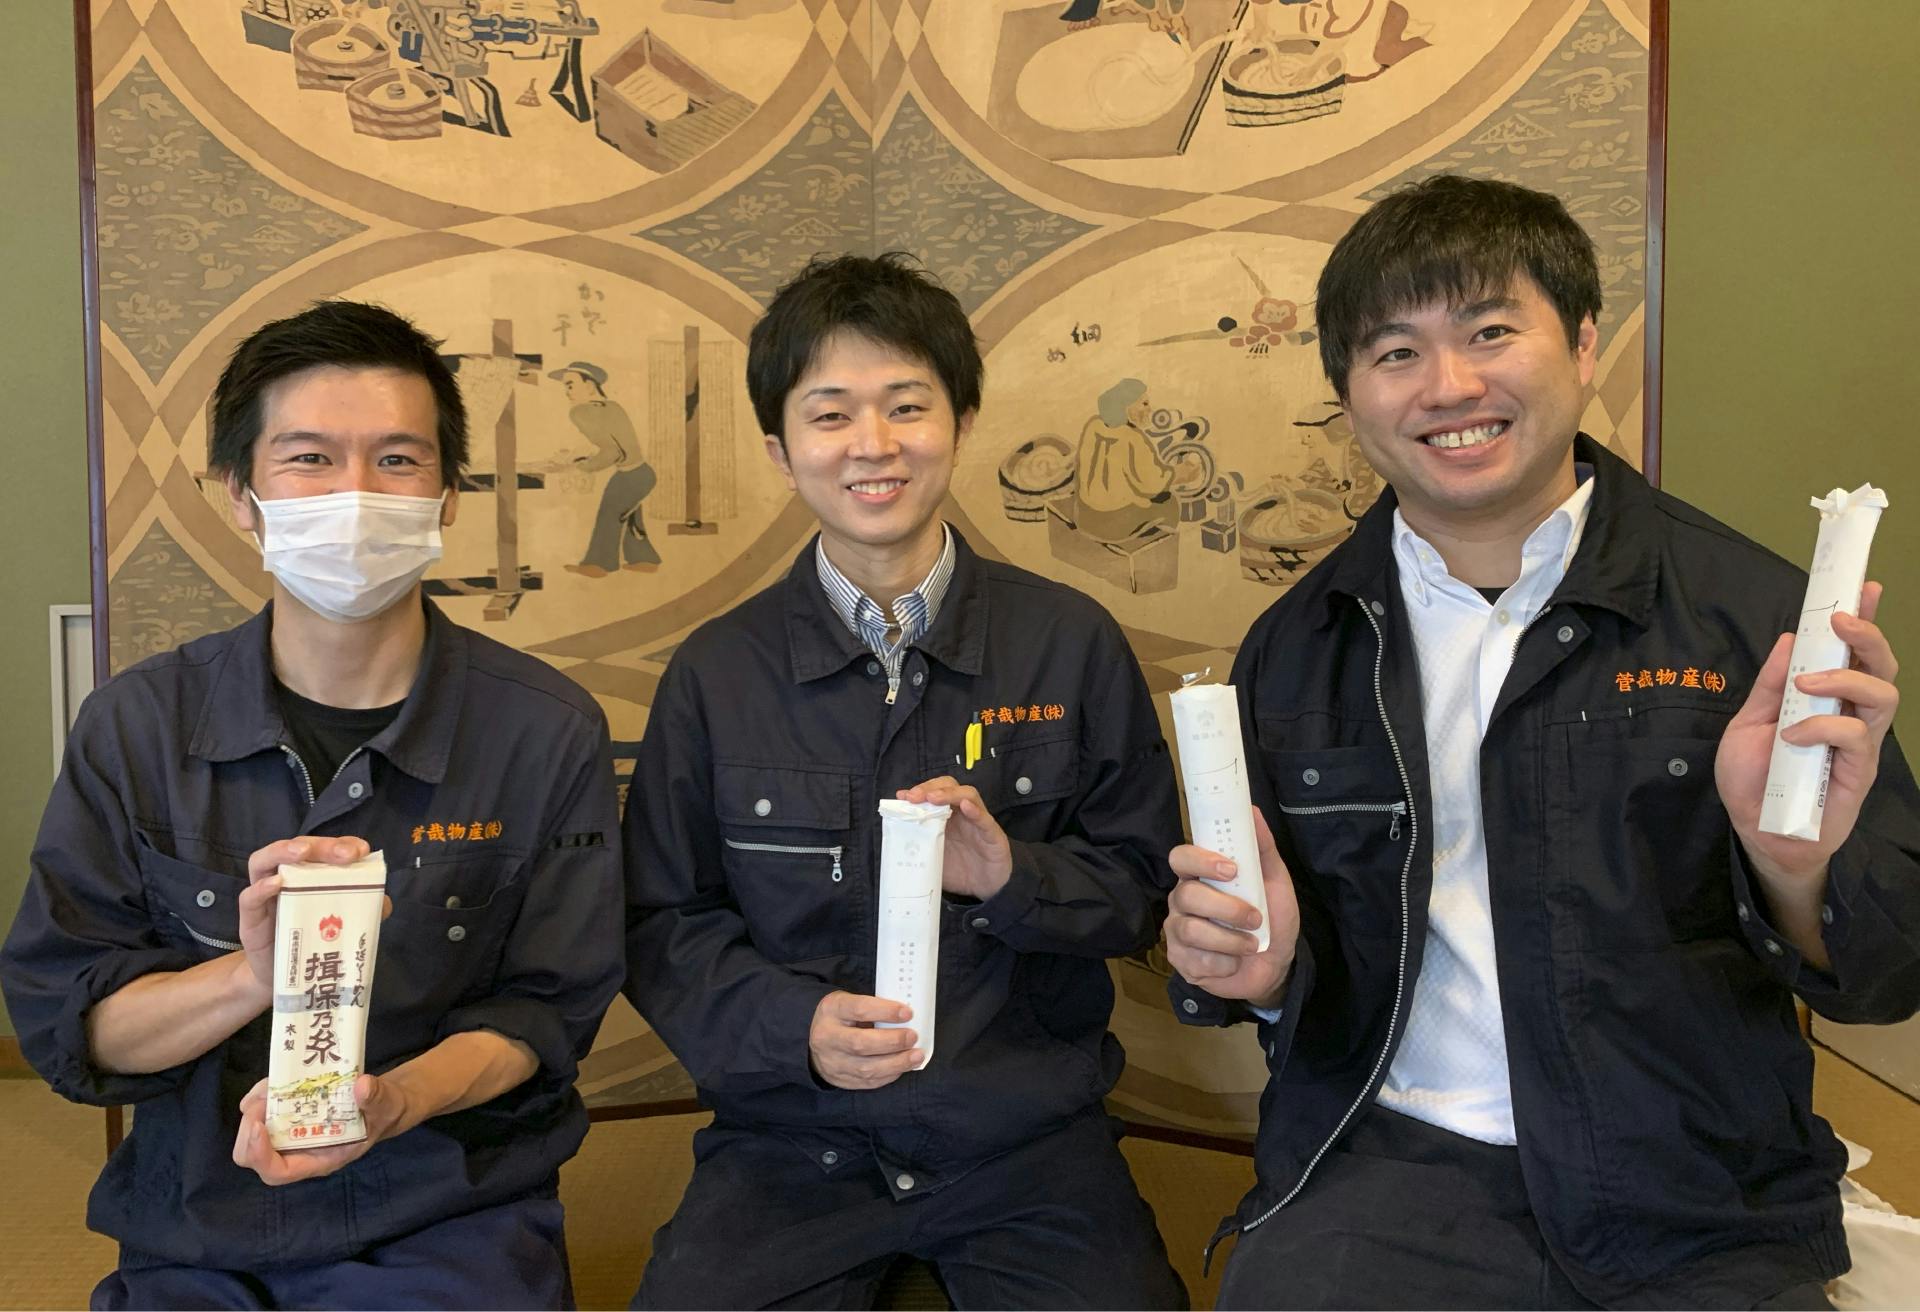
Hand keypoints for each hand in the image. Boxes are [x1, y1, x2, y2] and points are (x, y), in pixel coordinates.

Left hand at [232, 1071, 412, 1185]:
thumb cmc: (383, 1112)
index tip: (260, 1125)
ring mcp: (290, 1133)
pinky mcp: (288, 1115)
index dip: (260, 1154)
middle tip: (262, 1102)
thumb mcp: (386, 1105)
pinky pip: (261, 1112)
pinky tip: (274, 1080)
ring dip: (253, 1110)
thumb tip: (362, 1086)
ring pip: (251, 1134)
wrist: (382, 1102)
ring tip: (268, 1086)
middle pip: (253, 1157)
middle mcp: (298, 1151)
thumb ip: (376, 1098)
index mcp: (318, 1159)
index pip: (277, 1172)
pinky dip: (261, 1096)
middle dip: (249, 1131)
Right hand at [237, 837, 374, 1001]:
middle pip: (296, 849)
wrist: (288, 979)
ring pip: (263, 862)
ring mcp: (264, 896)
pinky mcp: (250, 919)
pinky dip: (261, 888)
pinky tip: (277, 883)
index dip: (342, 843)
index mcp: (309, 875)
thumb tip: (384, 901)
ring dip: (282, 851)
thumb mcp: (344, 925)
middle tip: (345, 853)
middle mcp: (285, 878)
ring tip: (301, 852)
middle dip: (321, 846)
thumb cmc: (316, 942)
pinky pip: (249, 898)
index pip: (323, 849)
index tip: (362, 851)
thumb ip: (365, 910)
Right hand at [808, 991, 921, 1089]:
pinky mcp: (841, 1080)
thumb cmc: (841, 1017)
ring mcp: (832, 1062)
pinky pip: (869, 1082)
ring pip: (866, 1069)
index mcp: (831, 1010)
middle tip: (913, 1037)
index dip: (886, 1011)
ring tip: (916, 1056)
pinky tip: (902, 1066)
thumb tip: (907, 1015)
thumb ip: (873, 1007)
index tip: (907, 1013)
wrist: (816, 1040)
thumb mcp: (849, 1002)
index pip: (859, 1009)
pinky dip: (889, 1074)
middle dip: (892, 1042)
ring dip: (896, 1063)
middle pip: (861, 1043)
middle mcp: (827, 1038)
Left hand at [896, 777, 1012, 899]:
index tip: (902, 796)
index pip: (933, 793)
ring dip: (950, 793)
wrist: (986, 888)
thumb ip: (918, 847)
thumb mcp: (932, 857)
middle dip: (930, 788)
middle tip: (914, 797)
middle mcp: (962, 814)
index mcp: (946, 816)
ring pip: (968, 795)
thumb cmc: (960, 869)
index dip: (918, 791)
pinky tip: (966, 806)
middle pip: (949, 786)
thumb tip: (893, 844)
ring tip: (934, 797)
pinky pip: (985, 819)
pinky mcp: (993, 835)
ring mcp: (978, 822)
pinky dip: (975, 811)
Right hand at [1165, 808, 1299, 1007]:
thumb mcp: (1275, 881)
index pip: (1181, 857)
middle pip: (1186, 895)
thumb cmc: (1271, 918)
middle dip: (1226, 909)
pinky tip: (1235, 961)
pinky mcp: (1181, 960)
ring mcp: (1178, 931)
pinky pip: (1196, 960)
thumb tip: (1252, 810)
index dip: (1200, 861)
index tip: (1230, 870)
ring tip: (1251, 944)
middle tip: (1254, 918)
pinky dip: (1225, 963)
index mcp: (1200, 875)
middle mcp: (1183, 900)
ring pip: (1191, 930)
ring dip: (1230, 940)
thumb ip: (1262, 847)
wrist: (1275, 966)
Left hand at [1717, 582, 1899, 882]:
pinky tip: (1792, 736)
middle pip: (1881, 667)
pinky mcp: (1858, 771)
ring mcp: (1858, 742)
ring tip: (1807, 683)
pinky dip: (1821, 727)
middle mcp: (1850, 714)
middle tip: (1839, 621)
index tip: (1865, 586)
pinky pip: (1854, 736)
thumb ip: (1769, 684)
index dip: (1864, 619)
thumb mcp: (1748, 722)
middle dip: (1867, 637)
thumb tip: (1787, 638)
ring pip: (1881, 696)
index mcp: (1826, 697)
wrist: (1755, 830)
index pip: (1852, 652)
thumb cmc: (1754, 777)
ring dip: (1844, 679)